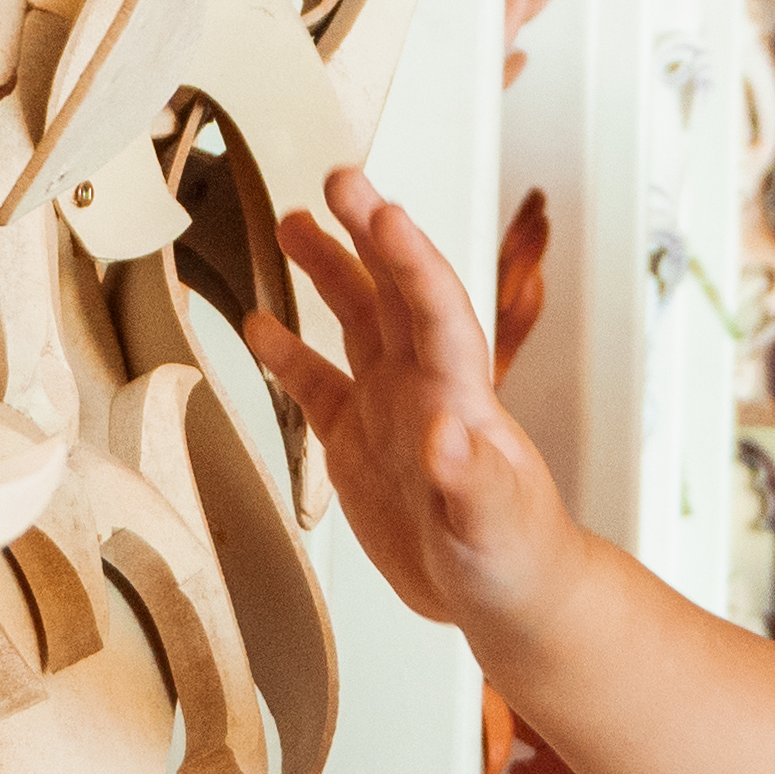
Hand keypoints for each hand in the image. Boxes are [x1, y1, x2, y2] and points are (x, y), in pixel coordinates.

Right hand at [249, 168, 582, 647]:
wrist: (504, 593)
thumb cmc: (515, 555)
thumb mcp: (494, 523)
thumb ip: (471, 479)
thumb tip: (447, 431)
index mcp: (462, 394)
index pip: (435, 307)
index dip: (409, 258)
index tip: (382, 211)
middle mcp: (425, 387)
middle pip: (393, 293)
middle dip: (366, 235)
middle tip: (337, 180)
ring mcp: (390, 409)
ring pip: (356, 322)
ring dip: (328, 272)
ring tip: (293, 223)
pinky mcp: (360, 443)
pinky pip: (319, 383)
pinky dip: (288, 353)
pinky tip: (259, 323)